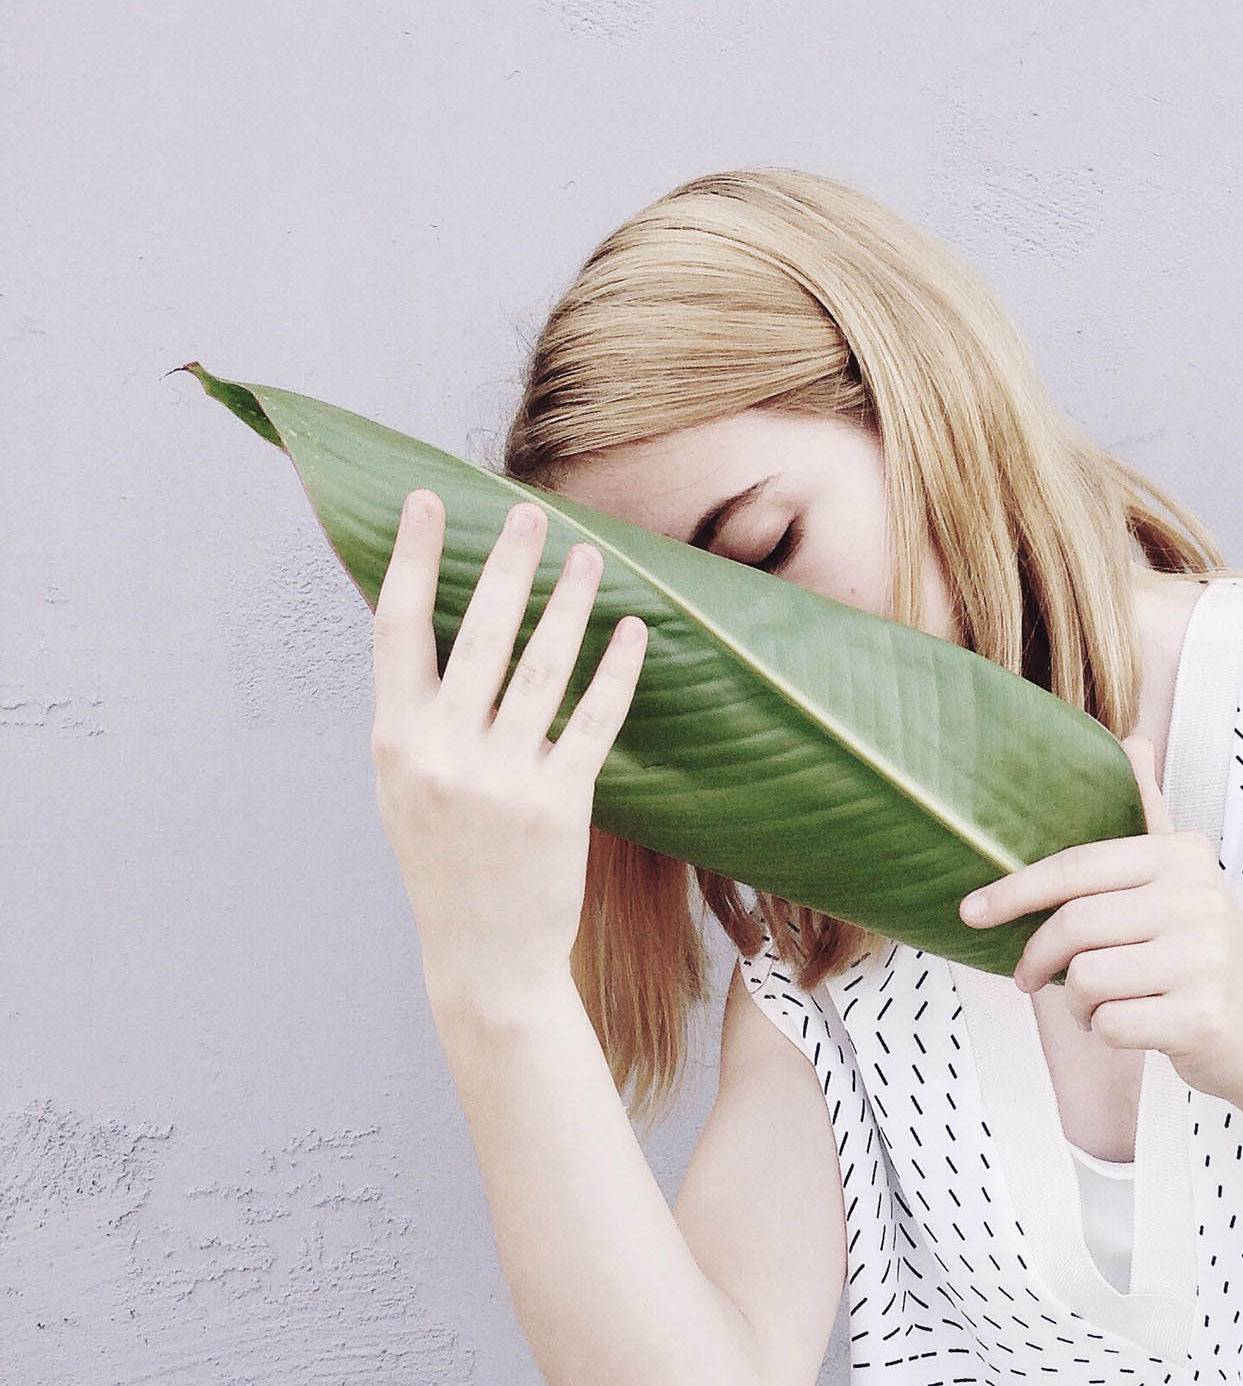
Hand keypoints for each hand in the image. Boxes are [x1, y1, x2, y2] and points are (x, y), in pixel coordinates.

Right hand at [368, 489, 646, 1012]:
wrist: (481, 956)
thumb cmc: (443, 860)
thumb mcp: (403, 786)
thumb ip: (415, 713)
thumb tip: (435, 626)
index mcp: (395, 740)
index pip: (397, 628)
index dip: (411, 559)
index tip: (426, 501)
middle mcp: (442, 752)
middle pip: (478, 633)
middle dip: (505, 564)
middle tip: (529, 512)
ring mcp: (500, 778)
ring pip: (542, 667)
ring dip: (569, 604)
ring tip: (590, 555)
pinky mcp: (558, 804)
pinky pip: (594, 720)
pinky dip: (616, 670)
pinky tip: (633, 631)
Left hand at [957, 734, 1242, 1121]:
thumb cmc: (1203, 951)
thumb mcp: (1184, 877)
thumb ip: (1150, 813)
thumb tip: (1133, 739)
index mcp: (1183, 855)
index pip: (1077, 866)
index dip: (1015, 888)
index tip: (971, 911)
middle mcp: (1199, 898)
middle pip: (1074, 925)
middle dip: (1036, 957)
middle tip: (1028, 977)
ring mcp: (1204, 959)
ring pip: (1086, 980)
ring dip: (1075, 1002)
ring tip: (1098, 1002)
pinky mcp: (1201, 1018)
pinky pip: (1109, 1024)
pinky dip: (1102, 1031)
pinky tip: (1128, 1025)